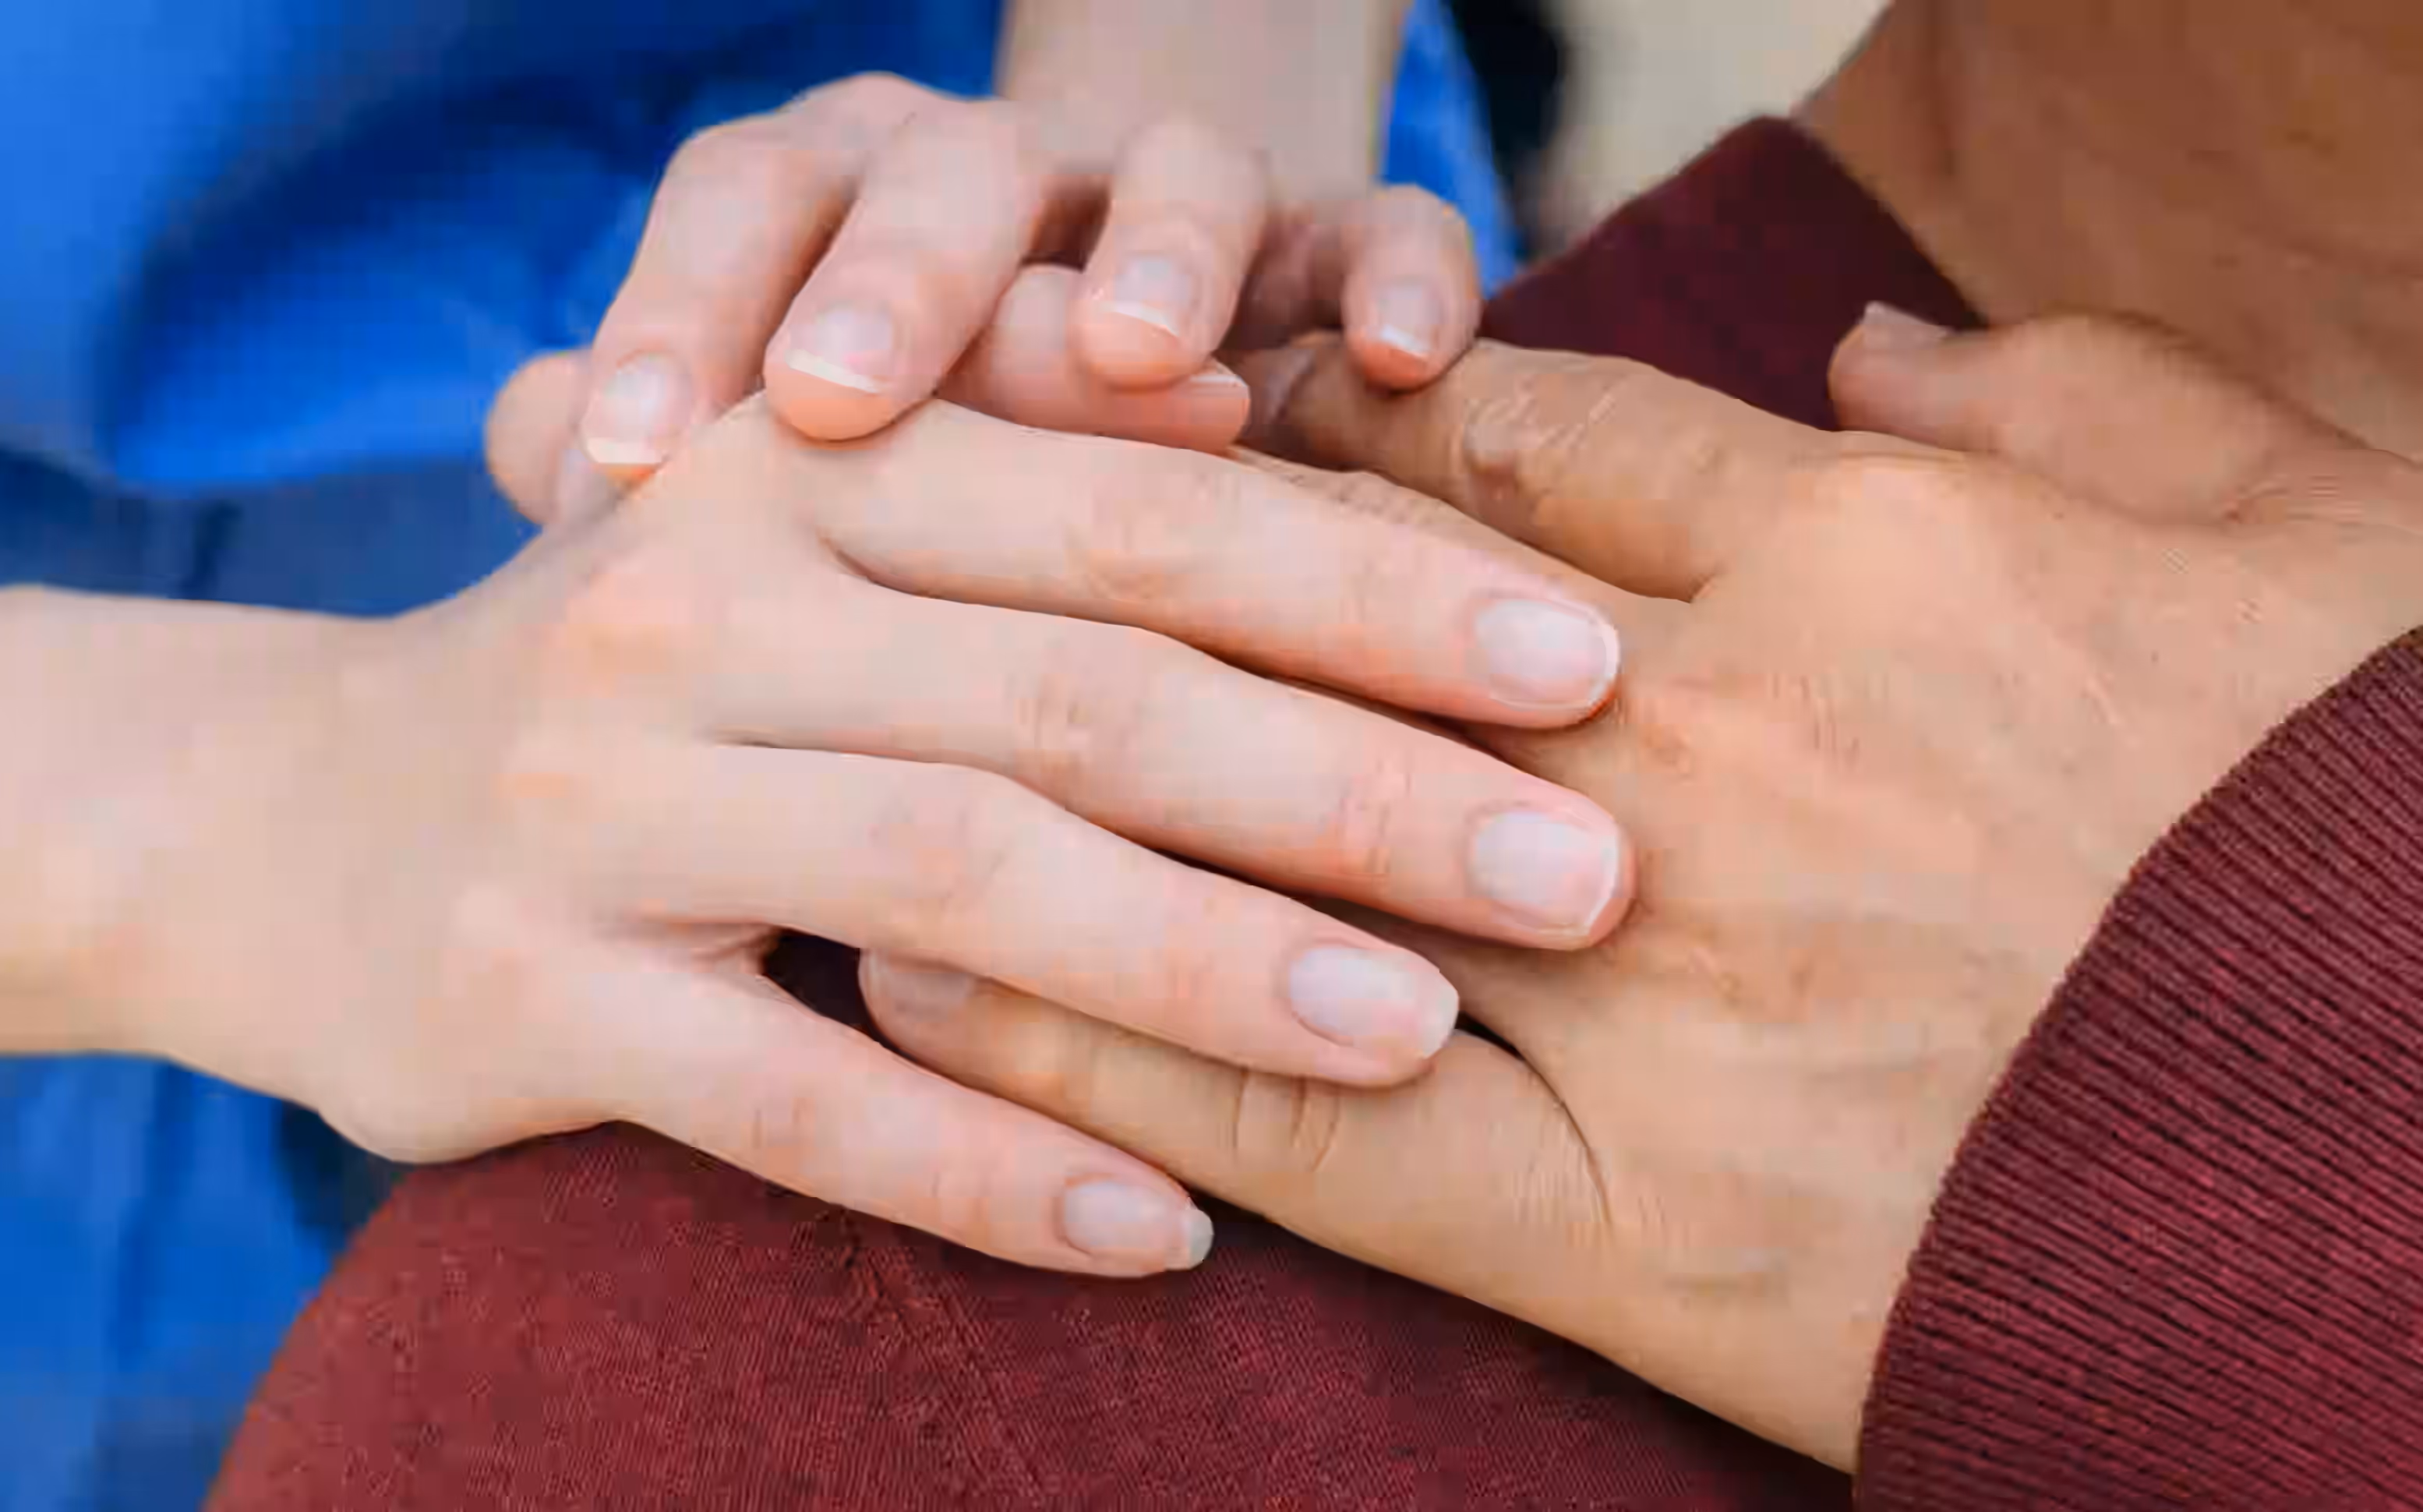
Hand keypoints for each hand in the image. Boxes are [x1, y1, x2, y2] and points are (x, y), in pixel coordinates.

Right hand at [46, 395, 1628, 1281]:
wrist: (288, 808)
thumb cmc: (649, 675)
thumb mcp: (815, 542)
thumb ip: (1026, 487)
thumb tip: (1279, 421)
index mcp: (813, 469)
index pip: (1140, 515)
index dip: (1374, 586)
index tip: (1589, 667)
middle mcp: (702, 605)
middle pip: (1082, 690)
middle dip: (1354, 782)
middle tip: (1585, 867)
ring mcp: (599, 803)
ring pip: (957, 881)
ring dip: (1207, 968)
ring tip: (1416, 1043)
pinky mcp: (522, 993)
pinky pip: (794, 1096)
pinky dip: (985, 1163)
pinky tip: (1160, 1234)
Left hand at [537, 73, 1476, 516]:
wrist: (1157, 350)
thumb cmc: (933, 438)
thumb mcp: (800, 452)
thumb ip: (683, 456)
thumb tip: (528, 443)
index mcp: (855, 204)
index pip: (746, 203)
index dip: (682, 307)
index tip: (623, 458)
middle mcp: (1015, 181)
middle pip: (942, 175)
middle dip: (894, 279)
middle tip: (837, 400)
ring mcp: (1188, 204)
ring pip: (1179, 174)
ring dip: (1159, 253)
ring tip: (1144, 361)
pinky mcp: (1342, 248)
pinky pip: (1383, 228)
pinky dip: (1392, 275)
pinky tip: (1395, 362)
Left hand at [860, 313, 2422, 1460]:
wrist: (2421, 1168)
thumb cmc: (2359, 824)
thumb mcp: (2284, 532)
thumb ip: (2064, 404)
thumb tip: (1873, 345)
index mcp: (1857, 552)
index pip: (1504, 445)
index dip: (1344, 423)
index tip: (1237, 424)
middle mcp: (1710, 735)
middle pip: (1337, 609)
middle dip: (1154, 562)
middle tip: (999, 532)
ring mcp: (1647, 977)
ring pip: (1268, 835)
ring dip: (1061, 782)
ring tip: (891, 744)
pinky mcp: (1614, 1213)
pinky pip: (1298, 1112)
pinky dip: (1101, 1043)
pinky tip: (942, 989)